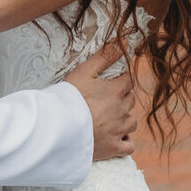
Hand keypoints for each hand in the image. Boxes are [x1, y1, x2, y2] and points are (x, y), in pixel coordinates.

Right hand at [65, 42, 136, 160]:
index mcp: (116, 91)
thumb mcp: (85, 71)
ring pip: (131, 122)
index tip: (112, 83)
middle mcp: (121, 110)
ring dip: (124, 119)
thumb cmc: (69, 98)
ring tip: (109, 117)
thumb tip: (125, 42)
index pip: (128, 81)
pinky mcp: (113, 148)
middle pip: (130, 101)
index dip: (121, 80)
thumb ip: (105, 56)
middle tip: (106, 99)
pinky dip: (125, 141)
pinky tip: (117, 137)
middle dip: (122, 98)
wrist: (58, 127)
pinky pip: (129, 145)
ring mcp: (118, 130)